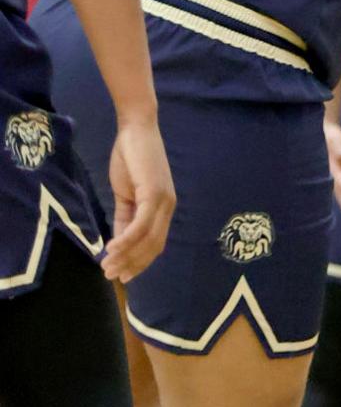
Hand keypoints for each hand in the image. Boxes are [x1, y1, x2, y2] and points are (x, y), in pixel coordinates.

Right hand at [105, 116, 174, 282]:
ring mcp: (163, 201)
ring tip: (107, 267)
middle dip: (132, 265)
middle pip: (153, 246)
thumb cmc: (130, 159)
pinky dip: (126, 239)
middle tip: (111, 276)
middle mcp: (168, 208)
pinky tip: (111, 248)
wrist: (136, 129)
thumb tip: (118, 242)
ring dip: (125, 256)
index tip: (123, 275)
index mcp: (163, 209)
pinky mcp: (154, 193)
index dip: (139, 262)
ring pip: (146, 239)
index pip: (155, 244)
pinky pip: (140, 224)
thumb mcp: (126, 193)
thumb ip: (124, 217)